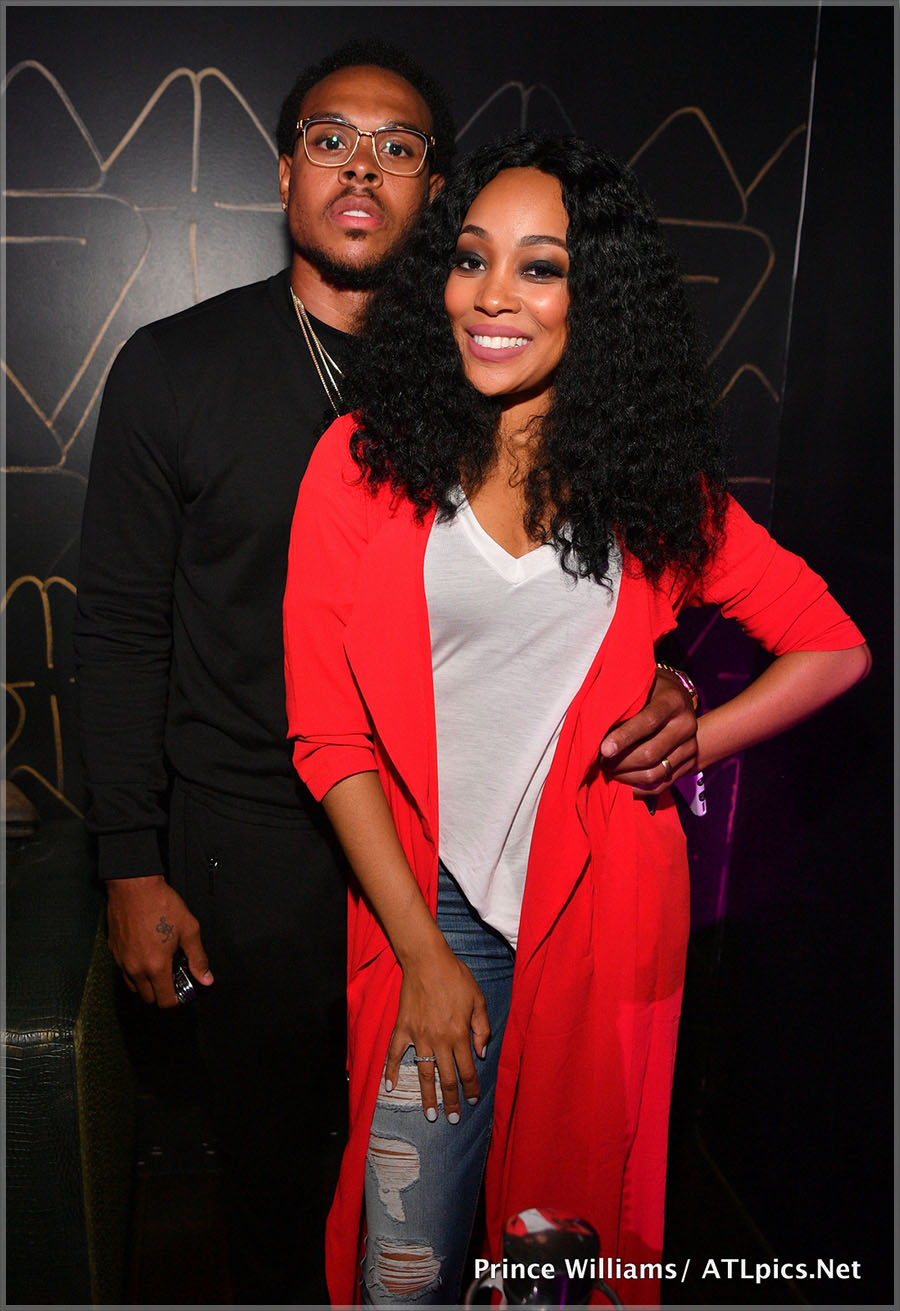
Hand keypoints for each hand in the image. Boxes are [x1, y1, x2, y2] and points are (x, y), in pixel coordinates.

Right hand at [105, 875, 213, 1007]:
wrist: (134, 887)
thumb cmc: (161, 904)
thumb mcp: (188, 929)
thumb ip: (198, 958)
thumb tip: (206, 979)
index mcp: (156, 966)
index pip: (165, 1001)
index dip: (177, 1001)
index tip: (184, 993)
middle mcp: (136, 969)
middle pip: (148, 998)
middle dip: (162, 993)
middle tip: (173, 978)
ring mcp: (122, 961)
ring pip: (134, 987)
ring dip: (147, 984)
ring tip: (160, 967)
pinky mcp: (114, 952)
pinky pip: (124, 972)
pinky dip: (135, 972)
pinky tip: (147, 956)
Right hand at [385, 942, 490, 1123]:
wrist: (427, 960)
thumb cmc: (456, 977)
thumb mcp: (478, 999)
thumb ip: (482, 1028)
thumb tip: (481, 1053)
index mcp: (459, 1034)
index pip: (467, 1070)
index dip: (471, 1088)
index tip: (473, 1101)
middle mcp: (439, 1039)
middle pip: (446, 1078)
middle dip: (451, 1101)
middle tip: (453, 1119)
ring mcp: (419, 1036)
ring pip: (424, 1073)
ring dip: (427, 1096)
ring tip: (429, 1115)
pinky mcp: (403, 1028)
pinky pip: (395, 1054)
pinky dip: (392, 1071)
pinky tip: (390, 1087)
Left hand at [599, 666, 697, 795]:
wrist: (677, 700)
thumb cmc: (647, 690)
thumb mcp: (637, 685)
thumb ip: (622, 701)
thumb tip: (594, 725)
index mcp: (672, 700)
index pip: (648, 721)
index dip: (624, 737)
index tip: (603, 750)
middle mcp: (686, 724)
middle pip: (650, 753)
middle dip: (620, 762)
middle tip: (599, 762)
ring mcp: (690, 746)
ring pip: (655, 773)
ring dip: (626, 777)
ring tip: (608, 771)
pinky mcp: (690, 764)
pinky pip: (661, 785)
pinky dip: (638, 788)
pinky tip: (620, 783)